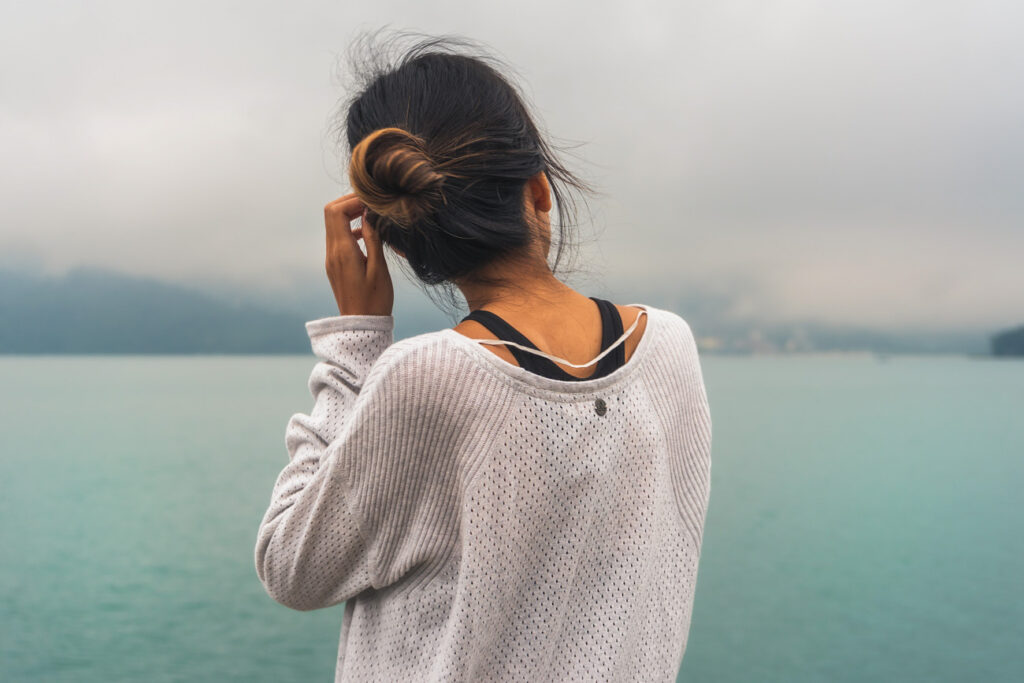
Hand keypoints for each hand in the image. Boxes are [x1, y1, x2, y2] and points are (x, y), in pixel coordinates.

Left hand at [323, 193, 393, 316]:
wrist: (361, 326)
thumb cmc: (375, 301)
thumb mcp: (379, 269)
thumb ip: (373, 239)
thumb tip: (369, 215)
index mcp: (343, 251)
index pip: (336, 212)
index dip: (352, 200)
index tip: (372, 201)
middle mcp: (332, 253)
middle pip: (331, 213)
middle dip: (349, 203)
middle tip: (371, 204)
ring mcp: (332, 259)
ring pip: (334, 225)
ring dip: (350, 215)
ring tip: (372, 217)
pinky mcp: (335, 265)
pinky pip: (339, 238)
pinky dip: (350, 229)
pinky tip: (368, 235)